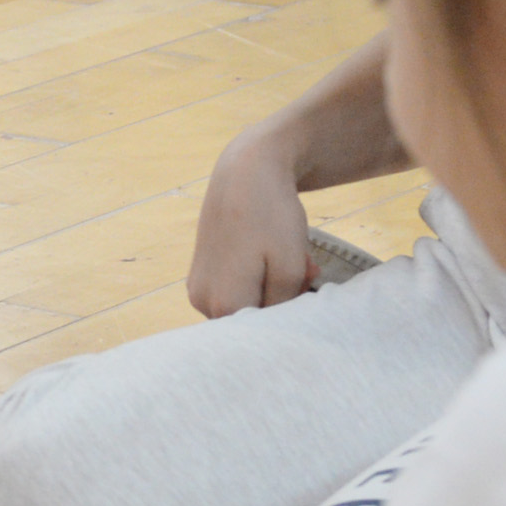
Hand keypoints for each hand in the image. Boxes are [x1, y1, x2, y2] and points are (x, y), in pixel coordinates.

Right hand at [184, 121, 318, 316]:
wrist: (244, 171)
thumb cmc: (271, 217)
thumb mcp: (291, 266)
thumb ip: (285, 305)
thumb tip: (279, 325)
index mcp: (224, 306)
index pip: (266, 334)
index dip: (293, 314)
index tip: (309, 285)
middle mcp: (202, 303)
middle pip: (253, 322)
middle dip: (283, 302)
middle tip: (307, 268)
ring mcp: (197, 289)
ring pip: (244, 306)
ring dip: (271, 290)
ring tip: (291, 258)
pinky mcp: (199, 274)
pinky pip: (233, 291)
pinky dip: (255, 280)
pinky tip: (268, 255)